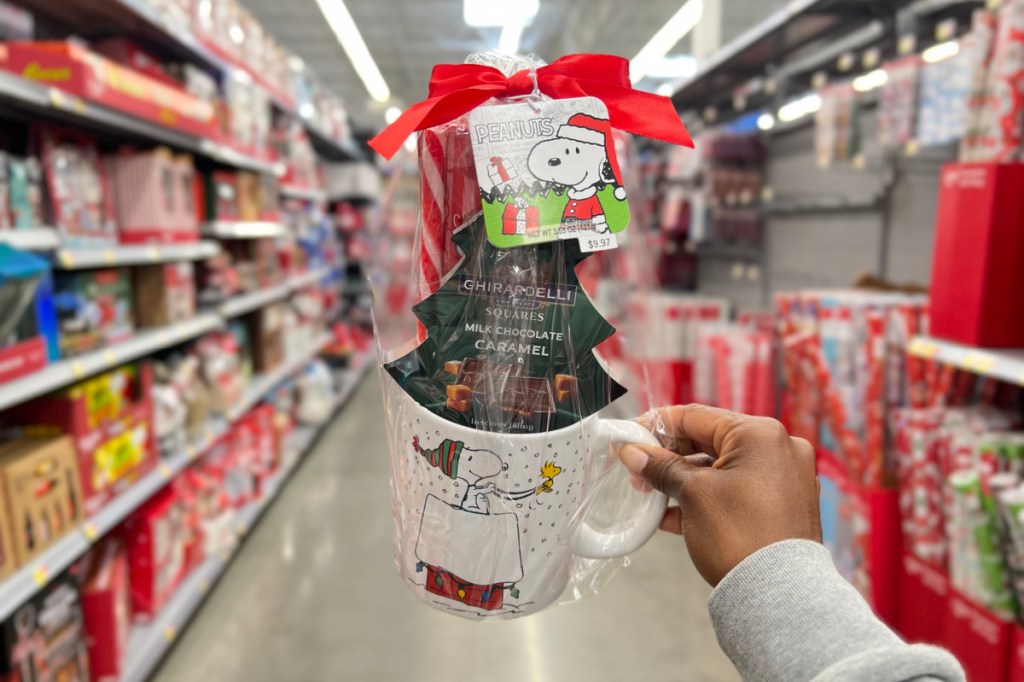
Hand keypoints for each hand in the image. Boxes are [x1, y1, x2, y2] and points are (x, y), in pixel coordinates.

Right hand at [619, 405, 821, 586]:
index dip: (657, 425)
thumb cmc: (740, 537)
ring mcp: (785, 477)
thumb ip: (661, 468)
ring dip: (684, 480)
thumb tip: (633, 453)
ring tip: (652, 496)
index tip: (630, 435)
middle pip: (709, 441)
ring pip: (721, 467)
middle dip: (669, 457)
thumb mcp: (692, 495)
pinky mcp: (784, 504)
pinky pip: (737, 488)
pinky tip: (674, 514)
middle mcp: (779, 448)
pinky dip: (707, 496)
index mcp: (760, 434)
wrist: (778, 596)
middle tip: (638, 472)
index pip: (697, 417)